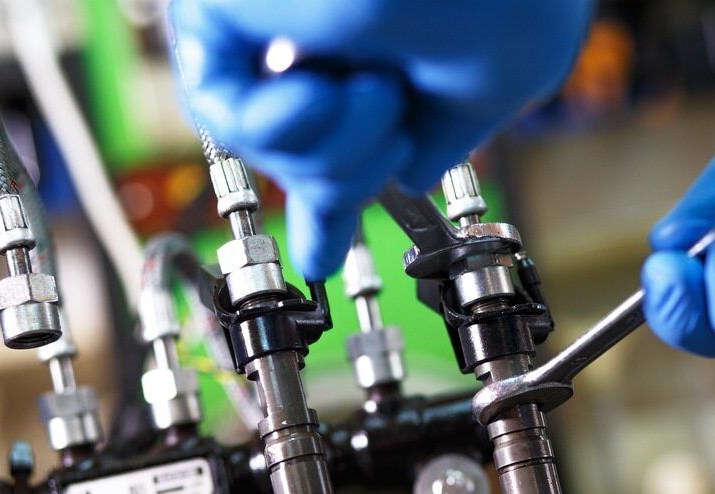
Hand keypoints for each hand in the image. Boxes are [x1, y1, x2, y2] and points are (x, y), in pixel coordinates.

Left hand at [170, 0, 591, 278]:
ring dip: (335, 151)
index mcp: (386, 41)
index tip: (323, 249)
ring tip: (380, 92)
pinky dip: (295, 126)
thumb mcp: (492, 90)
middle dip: (346, 179)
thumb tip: (410, 171)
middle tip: (387, 149)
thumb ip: (440, 137)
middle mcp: (326, 29)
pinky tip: (339, 85)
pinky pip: (233, 118)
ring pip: (270, 149)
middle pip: (304, 159)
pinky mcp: (223, 9)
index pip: (345, 134)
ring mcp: (275, 21)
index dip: (333, 199)